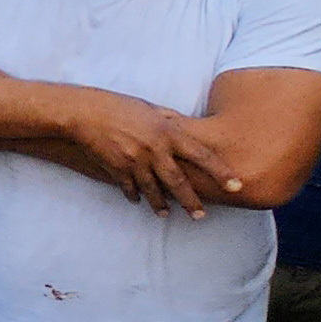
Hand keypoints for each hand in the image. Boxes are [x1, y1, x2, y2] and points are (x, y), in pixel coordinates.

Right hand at [58, 89, 214, 215]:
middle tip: (201, 216)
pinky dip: (135, 195)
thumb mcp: (150, 108)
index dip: (221, 172)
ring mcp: (136, 161)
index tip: (237, 186)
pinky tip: (138, 201)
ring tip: (166, 215)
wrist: (84, 113)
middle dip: (191, 202)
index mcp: (168, 132)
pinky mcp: (117, 168)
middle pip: (179, 181)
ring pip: (154, 190)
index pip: (202, 155)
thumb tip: (184, 124)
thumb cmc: (118, 105)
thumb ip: (169, 119)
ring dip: (161, 205)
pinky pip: (130, 188)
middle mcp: (155, 149)